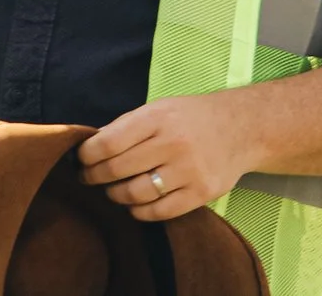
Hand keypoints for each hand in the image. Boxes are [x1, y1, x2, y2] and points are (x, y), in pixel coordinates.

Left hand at [79, 93, 261, 222]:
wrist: (241, 128)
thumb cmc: (191, 118)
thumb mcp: (159, 109)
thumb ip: (127, 126)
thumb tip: (90, 147)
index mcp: (158, 117)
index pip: (109, 142)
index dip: (87, 155)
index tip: (81, 159)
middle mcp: (173, 143)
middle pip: (118, 169)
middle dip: (94, 177)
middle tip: (88, 178)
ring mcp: (189, 170)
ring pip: (135, 194)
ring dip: (115, 195)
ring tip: (112, 190)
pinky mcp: (202, 193)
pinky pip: (159, 212)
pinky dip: (139, 211)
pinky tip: (135, 204)